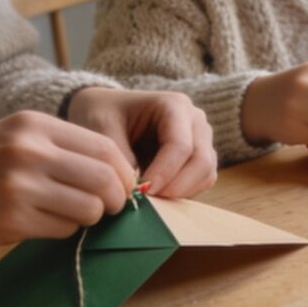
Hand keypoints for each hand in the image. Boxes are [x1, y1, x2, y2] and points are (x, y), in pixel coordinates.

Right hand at [0, 111, 136, 247]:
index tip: (122, 186)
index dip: (123, 172)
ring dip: (89, 218)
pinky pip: (63, 230)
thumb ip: (59, 148)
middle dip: (115, 199)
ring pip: (89, 208)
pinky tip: (42, 223)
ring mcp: (21, 187)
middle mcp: (30, 151)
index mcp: (34, 125)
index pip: (105, 148)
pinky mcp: (12, 221)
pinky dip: (63, 230)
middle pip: (106, 179)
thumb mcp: (13, 136)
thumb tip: (115, 173)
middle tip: (107, 208)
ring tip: (68, 214)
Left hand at [65, 87, 217, 198]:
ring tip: (150, 199)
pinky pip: (202, 182)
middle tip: (148, 201)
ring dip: (181, 192)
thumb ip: (118, 157)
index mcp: (174, 105)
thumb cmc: (103, 114)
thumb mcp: (101, 128)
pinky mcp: (199, 158)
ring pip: (206, 174)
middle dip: (176, 187)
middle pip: (202, 161)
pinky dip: (184, 193)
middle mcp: (195, 120)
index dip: (164, 173)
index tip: (143, 192)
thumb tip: (136, 190)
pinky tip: (158, 196)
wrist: (107, 112)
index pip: (180, 145)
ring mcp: (201, 139)